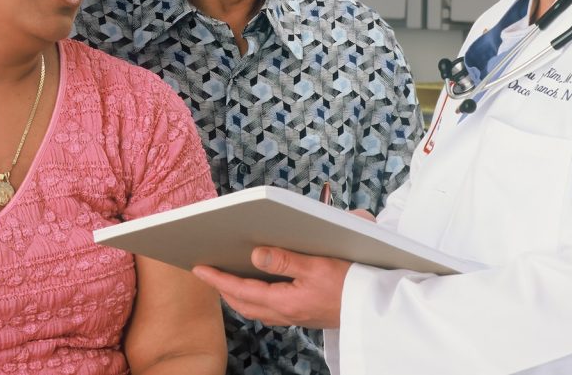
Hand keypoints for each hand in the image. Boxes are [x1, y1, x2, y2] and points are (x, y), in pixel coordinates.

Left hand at [192, 247, 349, 329]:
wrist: (372, 309)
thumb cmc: (350, 285)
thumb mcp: (317, 266)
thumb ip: (284, 261)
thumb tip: (254, 255)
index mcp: (285, 301)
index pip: (241, 290)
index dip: (217, 279)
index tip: (198, 268)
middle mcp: (285, 313)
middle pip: (243, 304)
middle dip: (222, 288)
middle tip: (206, 273)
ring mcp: (293, 315)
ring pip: (254, 308)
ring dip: (237, 294)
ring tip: (225, 279)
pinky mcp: (302, 313)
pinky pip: (268, 308)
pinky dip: (254, 297)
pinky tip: (257, 287)